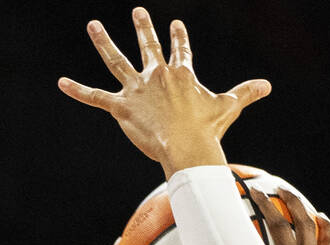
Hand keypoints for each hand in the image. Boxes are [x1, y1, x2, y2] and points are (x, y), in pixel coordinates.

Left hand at [58, 8, 270, 177]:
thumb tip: (268, 84)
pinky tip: (61, 83)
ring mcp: (137, 90)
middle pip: (148, 47)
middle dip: (143, 28)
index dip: (179, 38)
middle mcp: (157, 76)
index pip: (181, 51)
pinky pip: (96, 97)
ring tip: (93, 25)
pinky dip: (78, 91)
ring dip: (103, 43)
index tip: (176, 25)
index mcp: (181, 74)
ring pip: (116, 61)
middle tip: (138, 12)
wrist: (187, 146)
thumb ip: (246, 93)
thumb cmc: (208, 129)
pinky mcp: (121, 107)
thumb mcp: (228, 107)